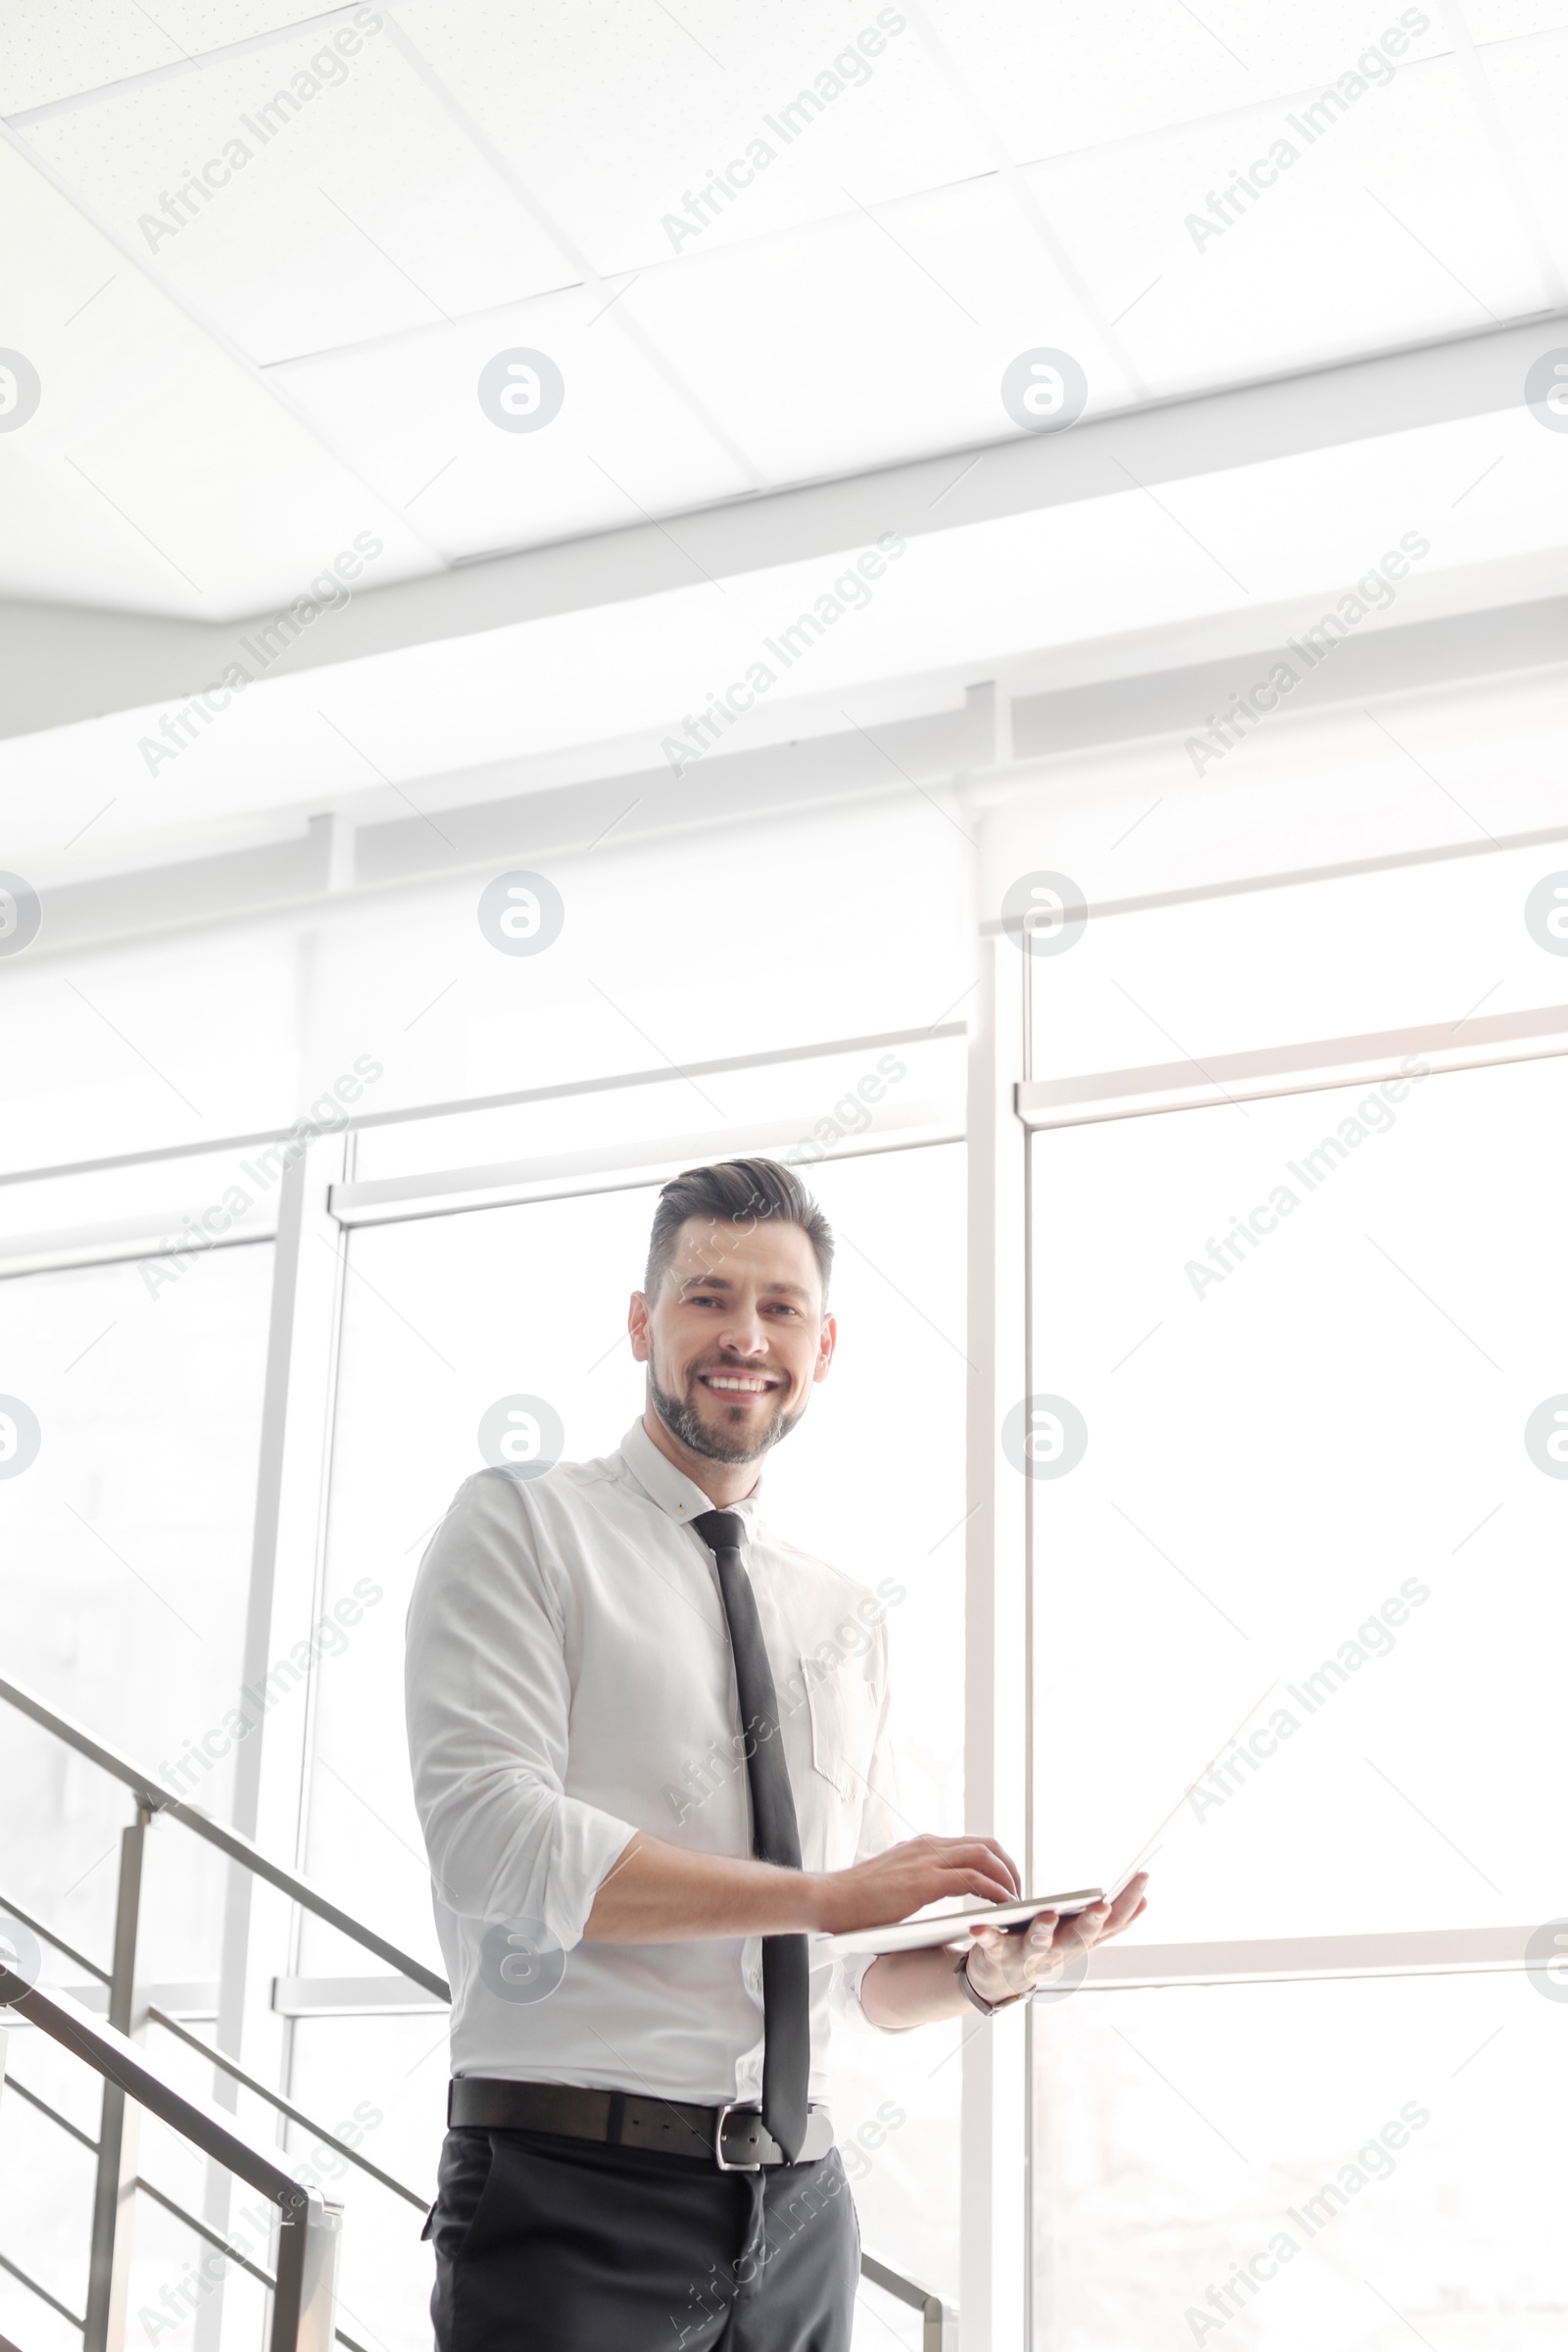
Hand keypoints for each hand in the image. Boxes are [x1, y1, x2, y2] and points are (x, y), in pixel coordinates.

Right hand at [812, 1833, 1021, 1935]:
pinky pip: (973, 1879)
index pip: (971, 1843)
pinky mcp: (925, 1881)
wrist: (829, 1899)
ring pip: (985, 1856)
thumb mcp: (893, 1882)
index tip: (1005, 1882)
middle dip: (1009, 1867)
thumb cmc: (856, 1900)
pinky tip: (1003, 1906)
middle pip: (986, 1844)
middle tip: (1018, 1892)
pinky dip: (995, 1890)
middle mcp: (928, 1846)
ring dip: (1007, 1878)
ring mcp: (927, 1860)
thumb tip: (928, 1895)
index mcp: (922, 1847)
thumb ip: (915, 1881)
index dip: (995, 1861)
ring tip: (1016, 1901)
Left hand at [962, 1872, 1149, 2005]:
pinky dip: (986, 1935)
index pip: (1112, 1922)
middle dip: (1091, 1921)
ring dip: (1044, 1930)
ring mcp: (1029, 1956)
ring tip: (1047, 1915)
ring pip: (1039, 1944)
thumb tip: (1145, 1901)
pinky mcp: (998, 1955)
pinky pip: (993, 1944)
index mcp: (1080, 1940)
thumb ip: (1109, 1923)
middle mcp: (1059, 1951)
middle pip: (1080, 1937)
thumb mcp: (1079, 1935)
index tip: (1143, 1876)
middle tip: (1102, 1905)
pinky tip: (978, 1924)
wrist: (999, 1980)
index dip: (1129, 1902)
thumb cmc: (1045, 1947)